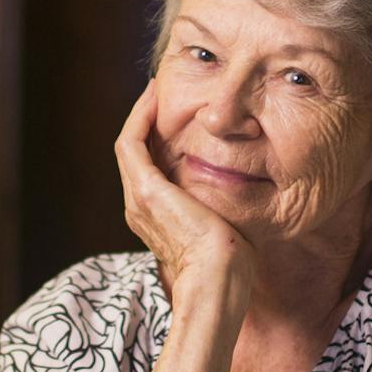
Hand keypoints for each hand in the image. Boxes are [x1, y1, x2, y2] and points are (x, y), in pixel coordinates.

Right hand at [114, 81, 253, 313]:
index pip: (148, 169)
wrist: (218, 280)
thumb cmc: (230, 264)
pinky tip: (155, 98)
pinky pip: (132, 143)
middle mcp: (139, 208)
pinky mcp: (146, 191)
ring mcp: (139, 200)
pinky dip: (140, 118)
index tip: (171, 116)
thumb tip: (242, 190)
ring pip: (129, 145)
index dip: (155, 140)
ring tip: (155, 90)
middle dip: (145, 121)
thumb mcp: (223, 227)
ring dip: (140, 114)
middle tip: (159, 94)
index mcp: (155, 218)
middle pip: (134, 154)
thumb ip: (220, 206)